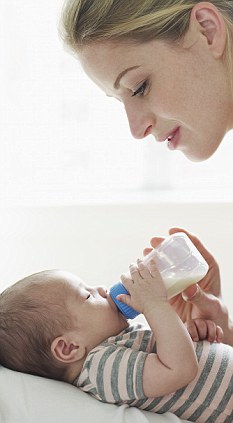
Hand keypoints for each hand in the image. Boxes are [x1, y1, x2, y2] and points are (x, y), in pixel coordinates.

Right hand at [118, 259, 166, 314]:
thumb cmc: (144, 307)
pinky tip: (151, 260)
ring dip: (140, 263)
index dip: (123, 277)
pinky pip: (154, 269)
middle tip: (131, 265)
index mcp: (133, 289)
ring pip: (143, 269)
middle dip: (132, 267)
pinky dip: (152, 264)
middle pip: (134, 272)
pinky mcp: (156, 279)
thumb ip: (125, 299)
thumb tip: (117, 297)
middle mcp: (139, 282)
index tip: (123, 275)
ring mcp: (148, 280)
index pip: (125, 280)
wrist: (156, 307)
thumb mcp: (132, 304)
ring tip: (139, 260)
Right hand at [144, 227, 231, 344]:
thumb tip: (189, 289)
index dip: (184, 235)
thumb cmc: (214, 314)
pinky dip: (151, 270)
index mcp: (206, 268)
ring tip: (145, 252)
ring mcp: (181, 278)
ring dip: (155, 255)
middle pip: (178, 251)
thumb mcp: (210, 305)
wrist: (206, 327)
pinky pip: (160, 276)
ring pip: (167, 262)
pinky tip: (143, 266)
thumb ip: (200, 297)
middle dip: (165, 243)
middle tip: (154, 241)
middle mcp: (192, 270)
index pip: (196, 246)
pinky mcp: (171, 287)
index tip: (172, 231)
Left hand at [186, 318, 222, 342]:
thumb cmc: (190, 343)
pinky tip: (218, 341)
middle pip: (202, 324)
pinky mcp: (215, 329)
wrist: (197, 344)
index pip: (191, 326)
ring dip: (211, 333)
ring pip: (211, 324)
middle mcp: (198, 323)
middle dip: (202, 333)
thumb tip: (187, 345)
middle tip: (202, 340)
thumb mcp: (187, 341)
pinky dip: (219, 335)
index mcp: (190, 325)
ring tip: (210, 341)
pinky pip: (218, 329)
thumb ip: (188, 341)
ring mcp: (207, 324)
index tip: (196, 340)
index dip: (193, 332)